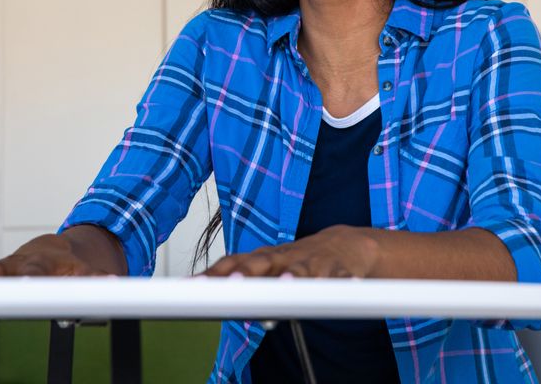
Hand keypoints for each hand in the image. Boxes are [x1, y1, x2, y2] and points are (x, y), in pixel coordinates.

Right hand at [0, 233, 110, 277]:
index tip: (19, 284)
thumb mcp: (88, 272)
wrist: (61, 247)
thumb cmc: (72, 263)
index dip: (25, 278)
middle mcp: (17, 262)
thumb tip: (115, 284)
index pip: (31, 271)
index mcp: (41, 262)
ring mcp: (1, 267)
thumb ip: (97, 280)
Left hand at [200, 225, 378, 277]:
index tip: (194, 285)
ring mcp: (312, 263)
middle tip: (234, 282)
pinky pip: (340, 277)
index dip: (214, 274)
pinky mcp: (339, 270)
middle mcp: (285, 258)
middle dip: (247, 272)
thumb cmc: (298, 259)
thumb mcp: (270, 267)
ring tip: (287, 282)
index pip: (234, 262)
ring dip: (294, 275)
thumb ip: (243, 282)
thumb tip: (209, 296)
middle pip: (262, 262)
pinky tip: (344, 285)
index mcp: (265, 258)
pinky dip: (342, 282)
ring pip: (302, 269)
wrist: (345, 244)